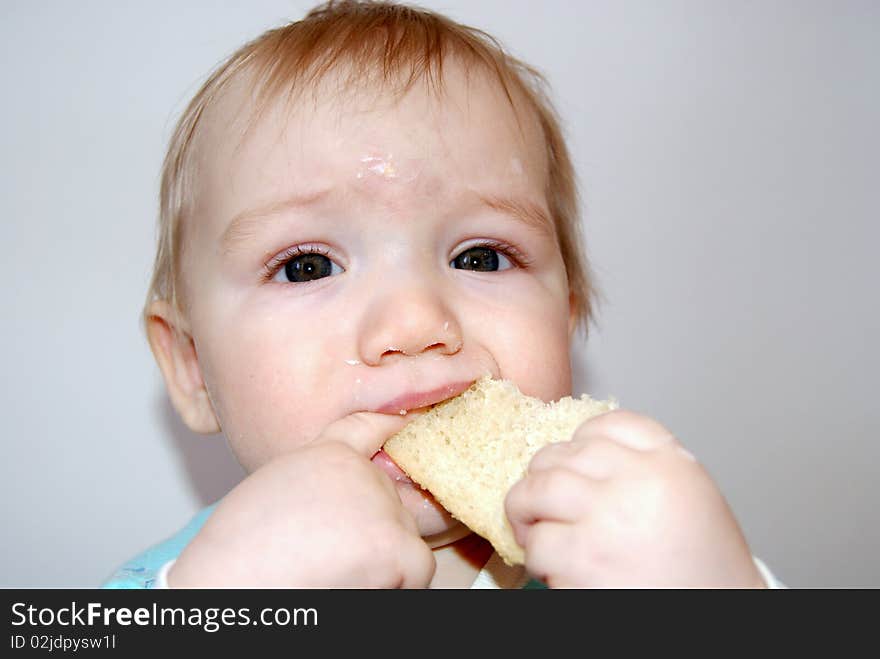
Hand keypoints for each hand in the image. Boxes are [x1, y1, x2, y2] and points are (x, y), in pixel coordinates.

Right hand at [168, 412, 434, 587]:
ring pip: (403, 533)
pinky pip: (420, 567)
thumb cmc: (237, 553)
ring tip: (336, 570)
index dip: (386, 426)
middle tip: (333, 552)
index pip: (365, 427)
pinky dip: (400, 582)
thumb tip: (347, 505)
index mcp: (322, 453)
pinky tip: (361, 585)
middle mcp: (357, 468)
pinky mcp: (393, 540)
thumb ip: (319, 483)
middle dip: (373, 525)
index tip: (400, 424)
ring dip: (383, 556)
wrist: (229, 582)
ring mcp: (378, 501)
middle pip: (388, 497)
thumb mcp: (273, 491)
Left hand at [505, 410, 764, 587]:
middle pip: (563, 454)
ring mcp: (608, 518)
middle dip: (542, 479)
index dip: (581, 443)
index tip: (573, 464)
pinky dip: (538, 558)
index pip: (609, 425)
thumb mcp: (692, 498)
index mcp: (670, 464)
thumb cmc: (705, 572)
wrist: (721, 619)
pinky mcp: (584, 559)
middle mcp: (639, 482)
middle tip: (541, 504)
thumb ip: (647, 469)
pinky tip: (556, 568)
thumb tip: (584, 459)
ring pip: (537, 491)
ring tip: (536, 532)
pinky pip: (538, 543)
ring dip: (527, 513)